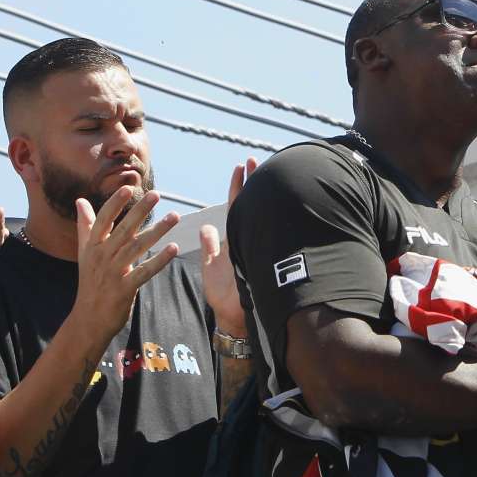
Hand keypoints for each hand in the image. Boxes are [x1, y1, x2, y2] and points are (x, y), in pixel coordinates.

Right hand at [72, 186, 180, 338]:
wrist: (88, 319)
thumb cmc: (90, 283)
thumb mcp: (85, 253)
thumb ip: (85, 226)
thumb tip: (80, 200)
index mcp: (92, 246)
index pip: (103, 220)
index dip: (115, 204)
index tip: (128, 188)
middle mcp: (102, 257)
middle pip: (123, 230)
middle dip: (140, 211)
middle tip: (156, 194)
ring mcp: (113, 273)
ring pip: (137, 247)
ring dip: (157, 231)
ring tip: (174, 217)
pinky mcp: (124, 289)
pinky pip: (144, 271)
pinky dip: (159, 260)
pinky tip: (173, 248)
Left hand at [201, 158, 256, 336]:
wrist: (234, 316)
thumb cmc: (223, 295)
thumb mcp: (211, 267)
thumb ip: (210, 247)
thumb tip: (206, 227)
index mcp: (233, 237)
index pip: (236, 205)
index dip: (238, 186)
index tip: (240, 166)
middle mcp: (246, 237)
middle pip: (250, 204)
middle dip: (253, 182)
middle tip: (255, 159)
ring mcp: (255, 244)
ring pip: (259, 213)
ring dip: (259, 192)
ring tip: (260, 168)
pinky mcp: (260, 256)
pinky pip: (265, 232)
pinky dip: (269, 216)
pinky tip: (271, 199)